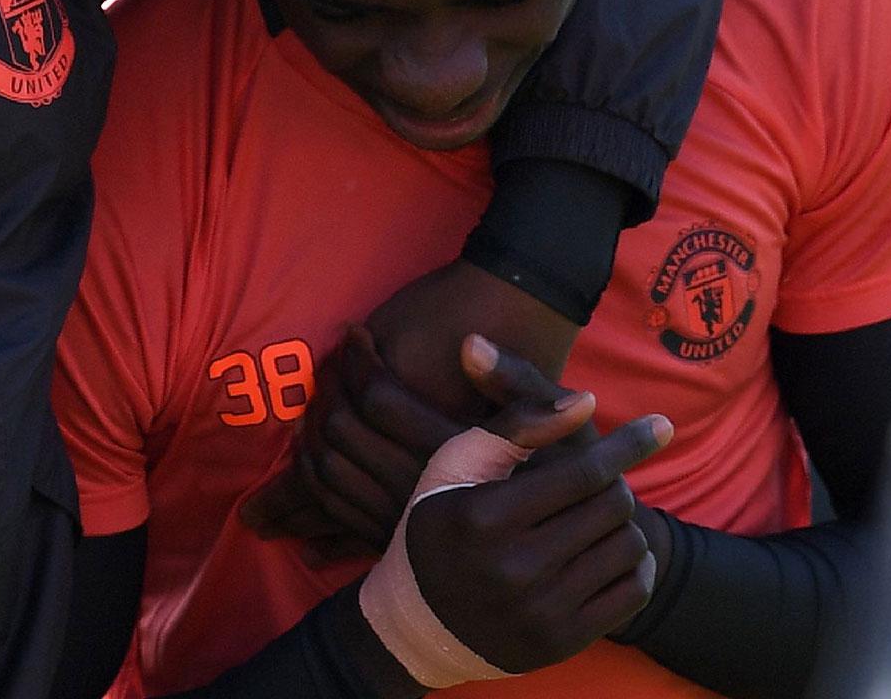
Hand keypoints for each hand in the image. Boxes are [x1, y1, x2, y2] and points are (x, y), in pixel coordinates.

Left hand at [241, 259, 581, 549]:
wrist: (581, 557)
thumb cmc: (577, 479)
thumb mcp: (564, 426)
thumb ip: (517, 383)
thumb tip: (470, 345)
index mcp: (457, 460)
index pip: (379, 400)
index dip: (358, 361)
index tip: (357, 333)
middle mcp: (422, 498)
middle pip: (341, 433)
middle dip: (328, 386)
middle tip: (334, 358)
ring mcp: (401, 528)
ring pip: (325, 473)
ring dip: (312, 427)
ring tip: (324, 392)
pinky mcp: (392, 546)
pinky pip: (330, 510)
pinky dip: (309, 476)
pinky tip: (313, 447)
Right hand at [402, 407, 670, 674]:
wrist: (420, 622)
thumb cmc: (443, 524)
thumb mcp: (457, 464)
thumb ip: (518, 426)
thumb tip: (587, 400)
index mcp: (483, 517)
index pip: (582, 473)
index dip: (625, 445)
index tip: (661, 425)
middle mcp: (512, 568)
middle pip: (611, 506)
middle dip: (613, 485)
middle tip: (595, 484)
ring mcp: (539, 611)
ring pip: (629, 547)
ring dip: (621, 525)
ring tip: (594, 520)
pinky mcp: (562, 643)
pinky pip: (633, 593)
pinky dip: (634, 565)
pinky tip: (609, 553)